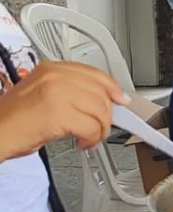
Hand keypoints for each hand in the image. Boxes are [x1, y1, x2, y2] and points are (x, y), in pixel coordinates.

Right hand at [0, 61, 126, 160]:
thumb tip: (100, 101)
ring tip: (90, 137)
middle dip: (106, 114)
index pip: (94, 74)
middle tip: (101, 127)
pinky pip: (91, 127)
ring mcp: (57, 93)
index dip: (112, 88)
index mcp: (52, 69)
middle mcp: (56, 77)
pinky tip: (82, 143)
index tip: (121, 99)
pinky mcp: (58, 114)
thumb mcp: (42, 95)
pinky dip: (92, 138)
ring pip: (99, 110)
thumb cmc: (13, 120)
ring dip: (100, 129)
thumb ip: (70, 92)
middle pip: (100, 92)